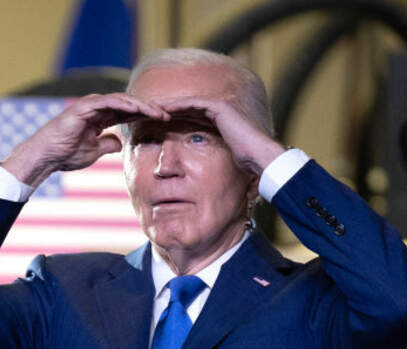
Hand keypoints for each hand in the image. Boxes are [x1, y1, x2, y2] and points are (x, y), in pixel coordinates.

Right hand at [1, 94, 169, 186]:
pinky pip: (109, 102)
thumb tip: (120, 143)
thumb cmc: (66, 154)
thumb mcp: (94, 151)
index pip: (128, 114)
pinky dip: (125, 104)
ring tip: (158, 112)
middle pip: (129, 105)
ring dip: (141, 106)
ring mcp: (91, 105)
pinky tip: (139, 109)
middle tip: (168, 114)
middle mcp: (97, 108)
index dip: (146, 117)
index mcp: (101, 118)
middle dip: (149, 109)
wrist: (47, 157)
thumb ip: (108, 145)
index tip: (164, 122)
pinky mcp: (85, 107)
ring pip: (122, 101)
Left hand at [154, 96, 286, 174]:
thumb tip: (214, 186)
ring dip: (167, 105)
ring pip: (186, 104)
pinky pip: (191, 104)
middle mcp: (218, 112)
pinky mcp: (218, 107)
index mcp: (217, 123)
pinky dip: (175, 106)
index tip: (154, 125)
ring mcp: (218, 107)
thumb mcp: (224, 164)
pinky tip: (160, 109)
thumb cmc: (246, 166)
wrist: (260, 158)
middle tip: (146, 112)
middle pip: (185, 108)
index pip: (189, 118)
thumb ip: (215, 165)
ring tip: (148, 108)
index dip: (172, 120)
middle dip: (165, 110)